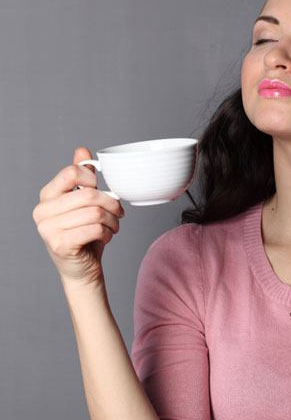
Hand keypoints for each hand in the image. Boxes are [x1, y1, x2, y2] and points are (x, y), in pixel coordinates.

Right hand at [33, 147, 124, 285]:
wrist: (82, 269)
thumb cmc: (85, 233)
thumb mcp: (84, 203)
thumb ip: (81, 177)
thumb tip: (82, 150)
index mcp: (47, 195)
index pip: (71, 172)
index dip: (92, 179)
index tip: (102, 190)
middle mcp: (42, 211)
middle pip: (88, 194)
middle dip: (111, 203)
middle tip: (118, 212)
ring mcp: (48, 229)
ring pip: (95, 212)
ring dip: (112, 220)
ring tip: (113, 226)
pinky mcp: (60, 245)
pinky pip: (95, 229)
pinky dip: (107, 232)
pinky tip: (106, 236)